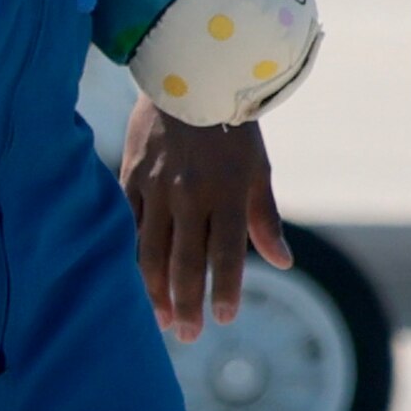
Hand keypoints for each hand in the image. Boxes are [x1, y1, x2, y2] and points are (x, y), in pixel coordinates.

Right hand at [122, 102, 290, 337]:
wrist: (187, 76)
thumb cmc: (231, 127)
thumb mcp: (257, 169)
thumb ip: (264, 218)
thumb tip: (283, 261)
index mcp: (227, 191)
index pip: (226, 252)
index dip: (225, 288)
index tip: (224, 319)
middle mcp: (190, 193)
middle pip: (185, 260)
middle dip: (187, 302)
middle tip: (188, 335)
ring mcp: (156, 187)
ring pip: (150, 250)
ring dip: (155, 290)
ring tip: (161, 320)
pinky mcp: (130, 178)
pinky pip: (127, 226)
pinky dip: (130, 257)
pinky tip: (134, 281)